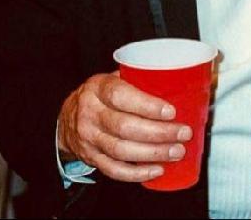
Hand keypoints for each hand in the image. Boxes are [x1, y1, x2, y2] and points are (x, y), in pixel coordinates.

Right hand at [57, 72, 192, 182]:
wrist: (67, 117)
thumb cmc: (100, 95)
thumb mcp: (113, 78)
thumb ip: (137, 80)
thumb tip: (178, 83)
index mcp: (98, 88)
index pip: (121, 96)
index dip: (147, 105)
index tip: (171, 111)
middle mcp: (90, 113)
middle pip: (125, 127)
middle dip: (159, 133)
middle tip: (183, 133)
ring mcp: (89, 138)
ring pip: (121, 150)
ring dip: (153, 153)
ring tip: (176, 151)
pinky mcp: (91, 158)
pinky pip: (114, 170)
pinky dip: (137, 173)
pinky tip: (156, 170)